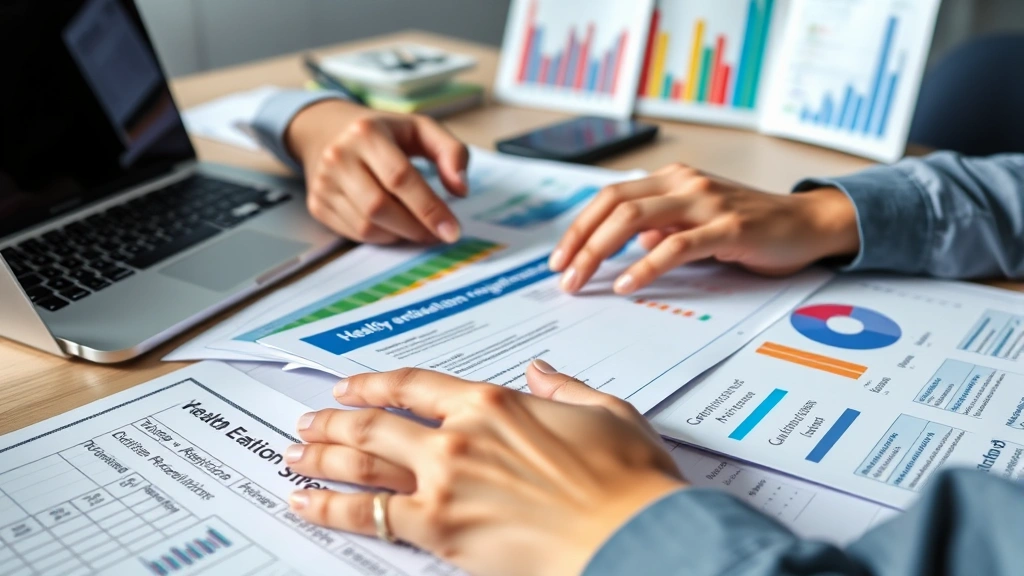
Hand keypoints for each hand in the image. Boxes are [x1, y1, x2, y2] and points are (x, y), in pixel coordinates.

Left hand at [284, 361, 685, 575]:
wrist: (634, 536)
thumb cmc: (628, 481)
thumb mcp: (607, 413)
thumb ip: (564, 388)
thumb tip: (540, 371)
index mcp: (494, 403)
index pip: (415, 385)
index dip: (375, 384)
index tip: (351, 387)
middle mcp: (459, 435)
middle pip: (375, 423)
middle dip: (334, 422)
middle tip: (309, 421)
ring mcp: (444, 482)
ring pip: (361, 462)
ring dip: (320, 457)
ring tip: (294, 455)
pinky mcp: (439, 529)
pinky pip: (368, 514)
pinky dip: (328, 506)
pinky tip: (304, 502)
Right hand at [286, 99, 468, 243]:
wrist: (327, 132)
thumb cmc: (385, 133)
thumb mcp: (421, 129)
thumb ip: (451, 152)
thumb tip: (461, 190)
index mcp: (367, 132)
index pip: (400, 178)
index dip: (429, 209)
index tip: (452, 230)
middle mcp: (339, 156)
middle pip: (380, 207)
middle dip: (415, 228)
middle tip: (438, 234)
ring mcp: (324, 183)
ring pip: (367, 226)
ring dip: (400, 235)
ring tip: (418, 228)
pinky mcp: (317, 205)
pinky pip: (355, 234)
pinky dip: (382, 237)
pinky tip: (395, 226)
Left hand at [548, 163, 860, 293]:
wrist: (808, 223)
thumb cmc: (751, 227)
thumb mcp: (696, 223)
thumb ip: (662, 229)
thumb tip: (627, 246)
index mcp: (672, 178)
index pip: (610, 197)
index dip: (579, 226)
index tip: (560, 257)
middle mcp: (684, 183)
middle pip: (614, 205)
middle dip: (580, 242)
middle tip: (563, 275)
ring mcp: (706, 202)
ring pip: (635, 220)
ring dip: (600, 253)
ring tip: (583, 282)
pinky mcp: (728, 226)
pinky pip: (675, 245)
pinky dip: (644, 266)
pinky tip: (626, 284)